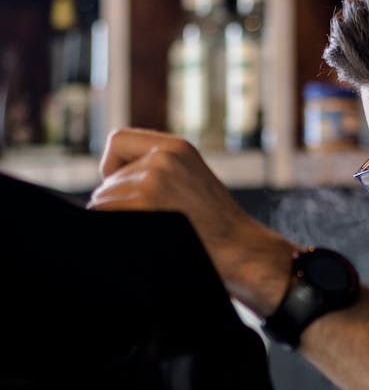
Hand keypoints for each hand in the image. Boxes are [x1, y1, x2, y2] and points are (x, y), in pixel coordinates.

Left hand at [88, 128, 292, 314]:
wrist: (243, 248)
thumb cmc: (219, 226)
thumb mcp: (194, 181)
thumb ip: (160, 172)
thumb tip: (109, 186)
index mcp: (176, 148)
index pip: (117, 141)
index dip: (112, 166)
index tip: (121, 188)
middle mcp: (163, 157)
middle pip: (109, 179)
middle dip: (117, 203)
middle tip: (146, 224)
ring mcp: (153, 180)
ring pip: (103, 199)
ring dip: (117, 218)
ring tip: (151, 231)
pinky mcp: (145, 203)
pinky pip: (104, 213)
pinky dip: (113, 227)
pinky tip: (140, 236)